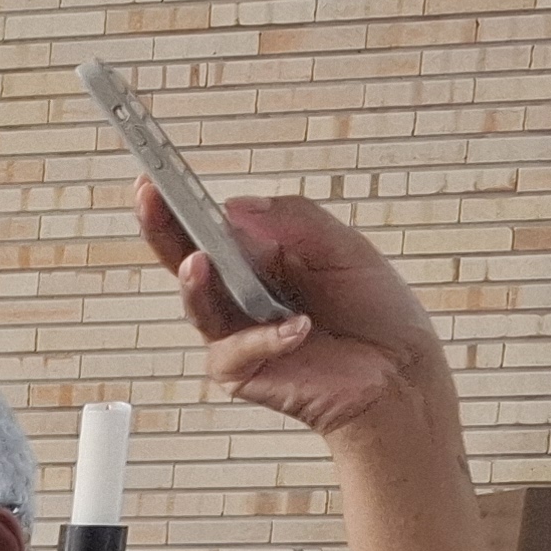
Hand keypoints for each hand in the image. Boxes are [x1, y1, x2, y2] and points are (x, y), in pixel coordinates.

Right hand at [140, 186, 451, 441]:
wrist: (401, 371)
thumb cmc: (375, 313)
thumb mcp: (344, 248)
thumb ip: (295, 220)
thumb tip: (234, 206)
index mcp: (259, 258)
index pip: (209, 228)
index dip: (179, 205)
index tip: (157, 178)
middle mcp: (240, 294)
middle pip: (185, 261)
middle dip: (162, 230)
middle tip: (149, 201)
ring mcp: (236, 333)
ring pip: (199, 306)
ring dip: (195, 285)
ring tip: (199, 262)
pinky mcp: (242, 372)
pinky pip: (235, 351)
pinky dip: (265, 338)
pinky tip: (298, 328)